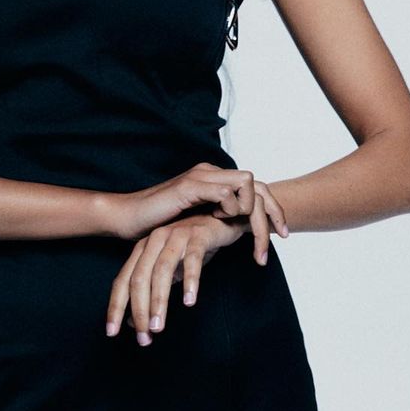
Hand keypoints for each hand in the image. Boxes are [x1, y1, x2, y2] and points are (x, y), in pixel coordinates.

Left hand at [105, 177, 288, 343]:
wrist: (223, 217)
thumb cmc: (194, 247)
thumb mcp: (172, 273)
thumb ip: (153, 294)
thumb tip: (134, 324)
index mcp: (143, 250)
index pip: (123, 281)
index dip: (116, 307)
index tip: (111, 333)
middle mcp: (155, 241)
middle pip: (140, 278)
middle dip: (140, 310)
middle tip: (145, 338)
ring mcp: (176, 236)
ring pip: (162, 271)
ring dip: (160, 301)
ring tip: (160, 327)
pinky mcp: (198, 235)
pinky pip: (193, 259)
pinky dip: (191, 281)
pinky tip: (190, 301)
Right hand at [107, 163, 282, 241]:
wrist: (127, 219)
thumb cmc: (158, 225)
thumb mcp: (197, 223)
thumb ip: (219, 219)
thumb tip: (244, 231)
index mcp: (214, 181)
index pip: (256, 187)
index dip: (274, 209)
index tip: (282, 234)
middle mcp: (210, 173)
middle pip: (259, 184)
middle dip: (274, 212)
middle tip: (280, 237)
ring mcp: (200, 177)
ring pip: (247, 184)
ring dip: (252, 213)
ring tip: (245, 235)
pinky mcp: (190, 186)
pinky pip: (225, 192)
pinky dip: (230, 208)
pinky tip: (220, 221)